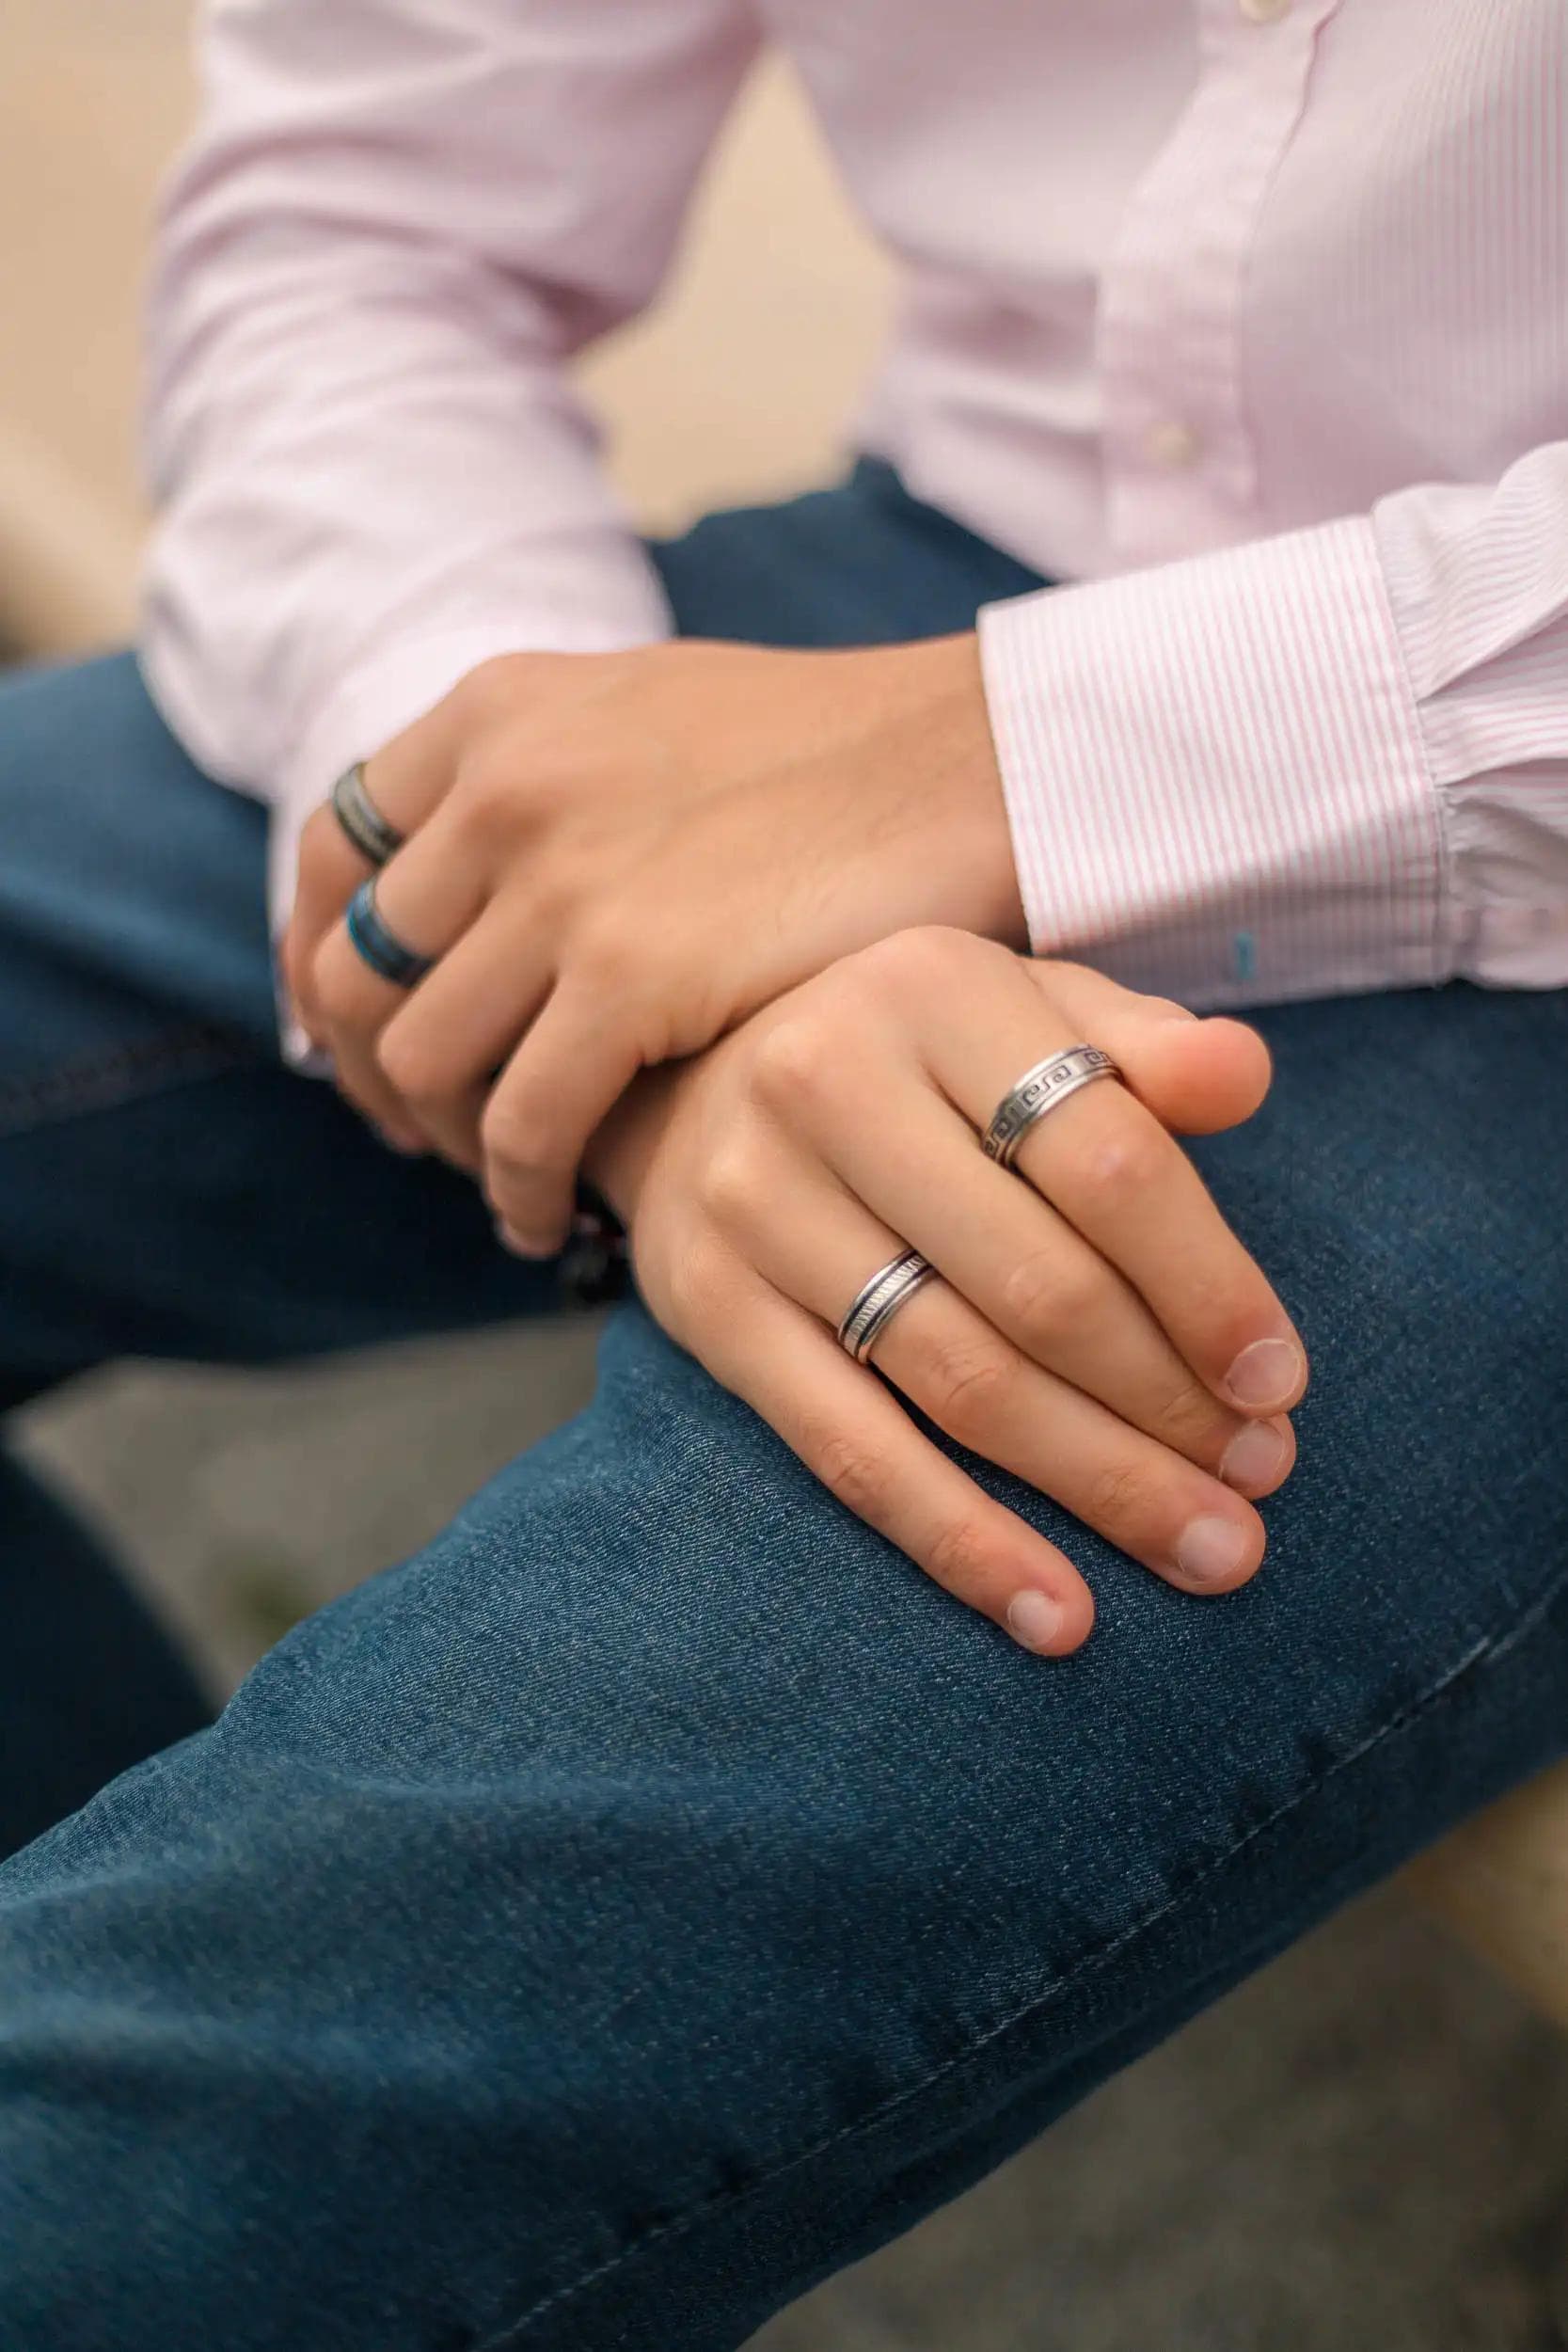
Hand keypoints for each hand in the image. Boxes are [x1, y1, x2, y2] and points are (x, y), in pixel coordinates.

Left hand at [285, 636, 1022, 1247]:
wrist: (974, 757)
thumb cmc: (838, 751)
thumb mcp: (646, 711)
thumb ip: (542, 775)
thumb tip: (472, 869)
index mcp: (496, 713)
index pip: (335, 855)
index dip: (321, 961)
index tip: (349, 1032)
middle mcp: (502, 788)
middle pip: (358, 973)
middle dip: (371, 1075)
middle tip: (419, 1133)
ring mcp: (559, 882)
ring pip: (425, 1061)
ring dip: (445, 1145)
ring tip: (499, 1184)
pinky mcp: (628, 977)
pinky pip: (521, 1124)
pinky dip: (518, 1189)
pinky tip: (551, 1219)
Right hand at [587, 927, 1306, 1656]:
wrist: (689, 1077)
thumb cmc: (913, 1054)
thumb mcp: (1024, 1009)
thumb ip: (1139, 1044)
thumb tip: (1243, 1076)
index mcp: (935, 992)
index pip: (1104, 1157)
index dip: (1207, 1283)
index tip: (1281, 1384)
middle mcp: (828, 1083)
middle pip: (1039, 1282)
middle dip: (1168, 1403)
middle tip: (1260, 1483)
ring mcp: (755, 1201)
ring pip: (956, 1377)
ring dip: (1096, 1482)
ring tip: (1204, 1548)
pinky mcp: (708, 1308)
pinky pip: (847, 1448)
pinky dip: (958, 1540)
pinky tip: (1053, 1611)